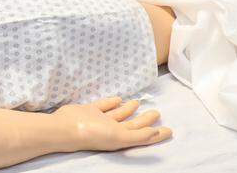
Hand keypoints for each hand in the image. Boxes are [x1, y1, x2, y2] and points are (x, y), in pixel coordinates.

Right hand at [55, 97, 171, 152]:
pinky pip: (104, 106)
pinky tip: (118, 98)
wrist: (66, 127)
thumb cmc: (93, 134)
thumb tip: (155, 132)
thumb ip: (139, 135)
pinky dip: (111, 102)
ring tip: (138, 103)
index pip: (143, 135)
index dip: (156, 134)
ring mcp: (100, 120)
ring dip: (129, 109)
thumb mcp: (120, 136)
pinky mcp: (89, 111)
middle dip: (145, 119)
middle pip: (133, 124)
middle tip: (157, 113)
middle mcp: (111, 130)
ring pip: (119, 114)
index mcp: (121, 138)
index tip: (169, 130)